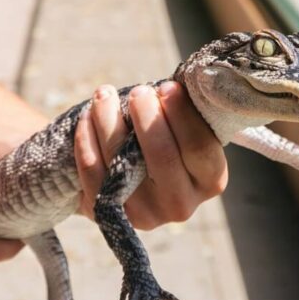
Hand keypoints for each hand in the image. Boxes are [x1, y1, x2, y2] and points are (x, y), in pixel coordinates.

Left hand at [74, 81, 227, 229]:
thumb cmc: (166, 140)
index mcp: (211, 180)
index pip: (199, 147)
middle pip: (163, 155)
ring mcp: (145, 214)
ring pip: (122, 161)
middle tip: (137, 91)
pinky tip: (87, 117)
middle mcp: (182, 204)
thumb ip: (183, 113)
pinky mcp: (110, 214)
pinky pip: (93, 172)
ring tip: (104, 95)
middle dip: (146, 115)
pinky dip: (86, 139)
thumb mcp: (184, 130)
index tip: (166, 87)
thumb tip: (171, 85)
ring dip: (108, 120)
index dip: (182, 114)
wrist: (132, 180)